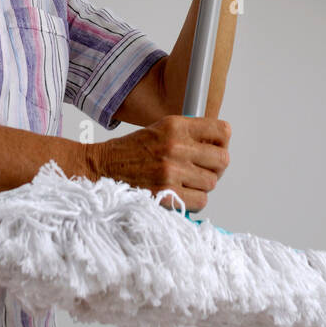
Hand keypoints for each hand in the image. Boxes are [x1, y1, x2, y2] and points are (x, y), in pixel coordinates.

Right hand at [86, 114, 230, 213]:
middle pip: (222, 160)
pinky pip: (200, 201)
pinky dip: (193, 200)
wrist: (103, 167)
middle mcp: (176, 146)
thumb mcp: (161, 128)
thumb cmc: (131, 151)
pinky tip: (181, 193)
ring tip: (186, 181)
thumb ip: (189, 134)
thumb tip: (216, 146)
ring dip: (202, 185)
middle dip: (215, 167)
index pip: (221, 131)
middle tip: (203, 169)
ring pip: (212, 183)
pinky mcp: (167, 193)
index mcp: (176, 126)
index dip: (222, 142)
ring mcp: (171, 171)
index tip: (216, 147)